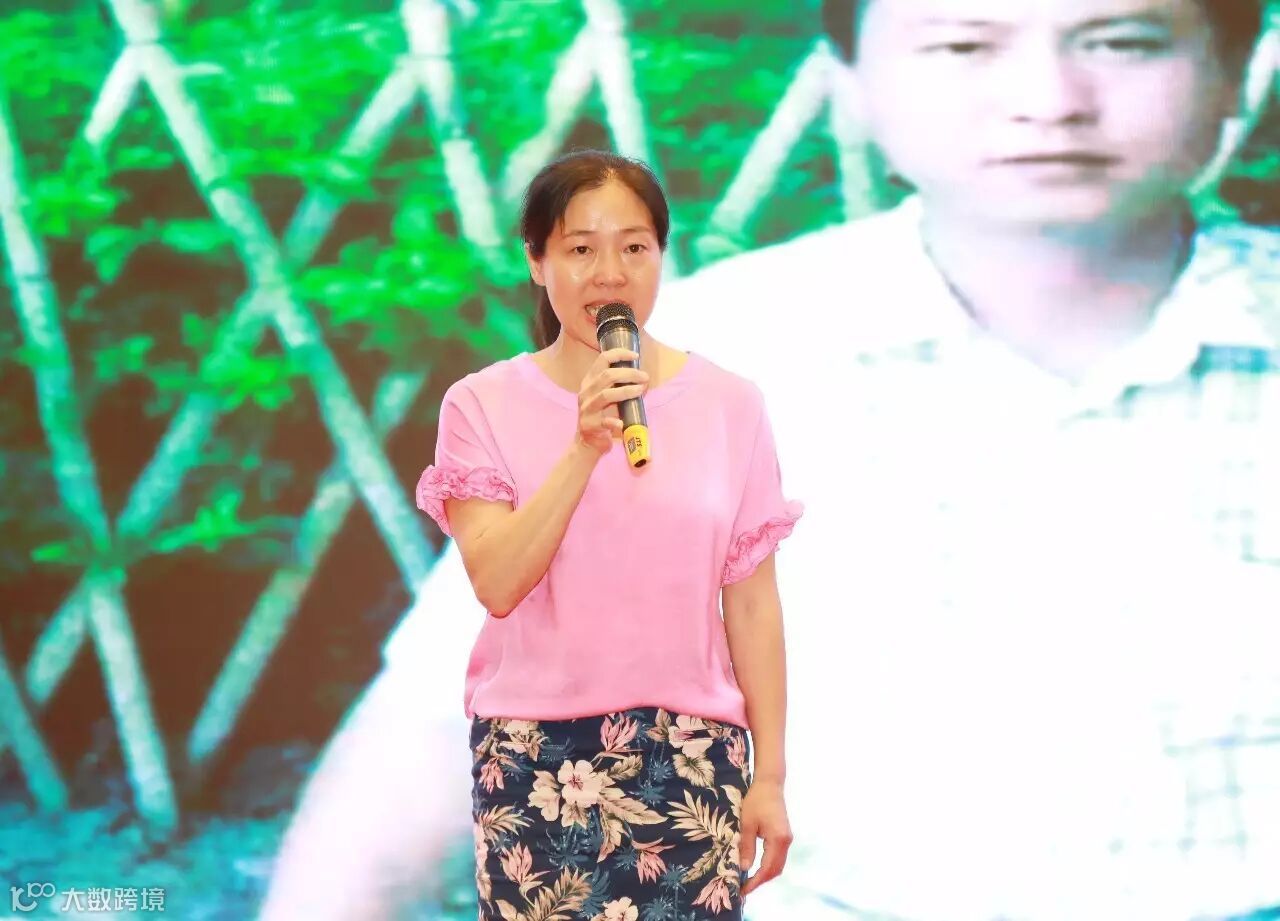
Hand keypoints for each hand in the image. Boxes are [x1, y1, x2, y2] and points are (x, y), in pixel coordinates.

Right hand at [575, 348, 647, 454]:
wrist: (588, 442)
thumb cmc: (602, 416)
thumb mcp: (608, 397)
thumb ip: (621, 386)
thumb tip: (644, 381)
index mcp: (590, 381)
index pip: (602, 359)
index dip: (619, 354)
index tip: (635, 355)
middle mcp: (586, 392)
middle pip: (607, 376)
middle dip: (629, 373)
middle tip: (645, 377)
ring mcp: (587, 409)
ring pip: (606, 395)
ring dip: (627, 391)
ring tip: (641, 390)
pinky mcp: (589, 425)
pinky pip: (604, 421)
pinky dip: (614, 422)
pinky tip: (622, 424)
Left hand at [739, 780, 791, 896]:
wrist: (770, 784)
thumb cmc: (756, 800)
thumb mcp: (746, 823)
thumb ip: (746, 847)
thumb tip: (744, 869)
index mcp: (778, 839)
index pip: (767, 869)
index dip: (755, 882)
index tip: (742, 891)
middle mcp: (786, 842)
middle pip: (775, 870)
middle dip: (760, 882)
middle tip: (743, 890)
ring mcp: (787, 839)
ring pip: (778, 865)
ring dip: (764, 875)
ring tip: (748, 882)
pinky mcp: (784, 836)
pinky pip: (778, 857)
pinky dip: (767, 866)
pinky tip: (756, 868)